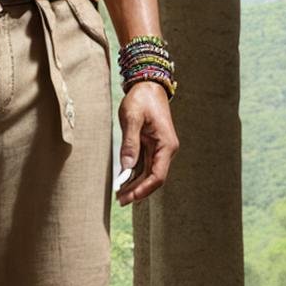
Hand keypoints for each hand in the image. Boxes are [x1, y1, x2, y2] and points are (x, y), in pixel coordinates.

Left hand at [115, 81, 177, 205]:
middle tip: (120, 200)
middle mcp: (165, 149)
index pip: (158, 175)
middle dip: (137, 190)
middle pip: (153, 178)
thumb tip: (126, 167)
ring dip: (135, 185)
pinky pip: (145, 165)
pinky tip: (123, 181)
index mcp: (166, 145)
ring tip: (120, 194)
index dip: (143, 189)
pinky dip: (134, 174)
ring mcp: (159, 148)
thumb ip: (130, 143)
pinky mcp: (152, 146)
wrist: (148, 85)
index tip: (129, 197)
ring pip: (149, 173)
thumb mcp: (133, 118)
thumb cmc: (142, 99)